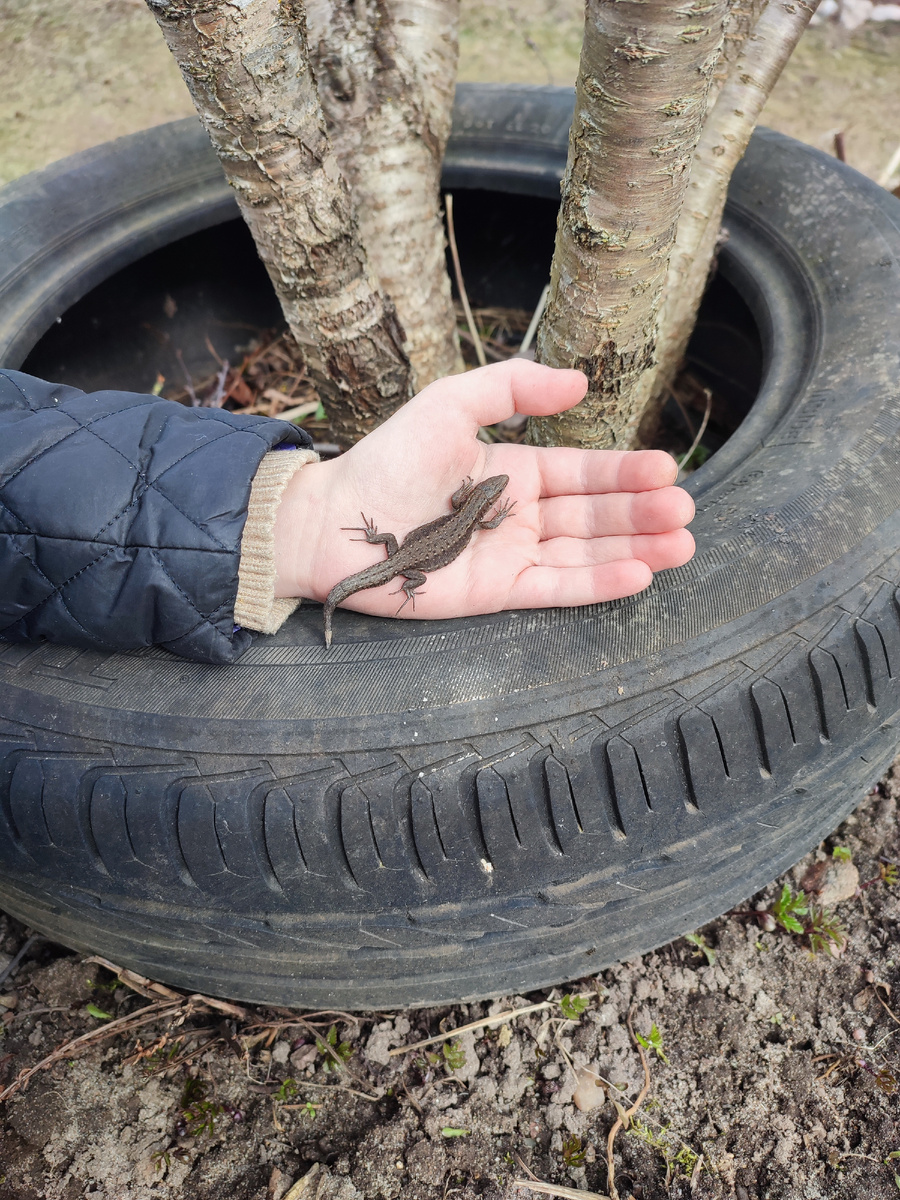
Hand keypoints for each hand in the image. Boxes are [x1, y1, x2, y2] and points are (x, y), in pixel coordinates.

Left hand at [273, 359, 695, 619]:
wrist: (337, 522)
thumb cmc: (387, 460)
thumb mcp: (451, 402)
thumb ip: (512, 388)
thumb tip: (579, 383)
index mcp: (515, 471)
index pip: (584, 473)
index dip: (626, 473)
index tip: (667, 470)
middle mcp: (520, 516)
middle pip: (596, 515)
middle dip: (643, 513)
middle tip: (686, 510)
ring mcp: (512, 556)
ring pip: (587, 553)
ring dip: (635, 549)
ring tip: (682, 543)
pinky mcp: (498, 592)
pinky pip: (558, 588)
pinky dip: (598, 583)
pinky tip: (639, 574)